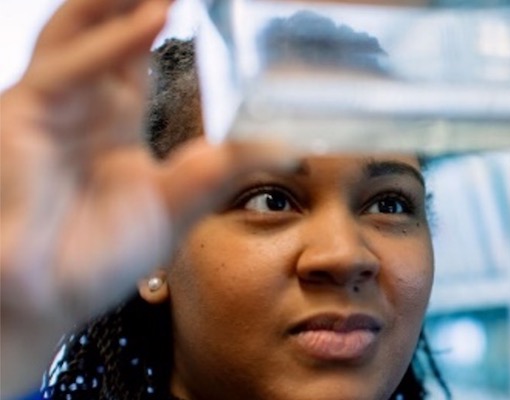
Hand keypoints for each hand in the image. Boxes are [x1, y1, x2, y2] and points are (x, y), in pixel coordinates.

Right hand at [0, 0, 293, 394]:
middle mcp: (82, 100)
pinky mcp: (26, 114)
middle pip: (109, 24)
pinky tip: (154, 16)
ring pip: (84, 26)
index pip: (140, 49)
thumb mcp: (178, 204)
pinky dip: (114, 40)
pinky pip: (71, 66)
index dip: (165, 16)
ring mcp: (51, 102)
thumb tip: (286, 149)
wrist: (47, 297)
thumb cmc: (96, 256)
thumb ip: (225, 169)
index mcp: (115, 118)